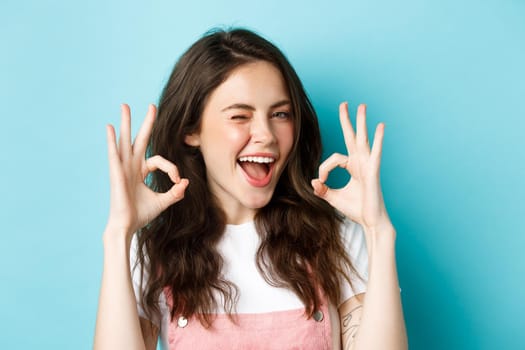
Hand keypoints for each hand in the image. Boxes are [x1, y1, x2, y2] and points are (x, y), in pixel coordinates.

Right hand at [105, 104, 188, 236]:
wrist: (128, 226)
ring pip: (125, 141)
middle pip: (140, 139)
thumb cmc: (141, 215)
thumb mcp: (163, 201)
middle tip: (152, 106)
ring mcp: (123, 168)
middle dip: (146, 123)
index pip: (159, 160)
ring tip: (125, 106)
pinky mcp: (116, 173)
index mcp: (141, 171)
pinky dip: (111, 141)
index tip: (178, 181)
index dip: (172, 168)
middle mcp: (131, 166)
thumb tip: (186, 183)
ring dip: (126, 123)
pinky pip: (114, 154)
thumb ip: (175, 192)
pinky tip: (109, 127)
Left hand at [311, 103, 391, 232]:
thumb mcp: (333, 197)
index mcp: (352, 166)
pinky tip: (380, 126)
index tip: (321, 182)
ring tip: (361, 106)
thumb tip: (312, 181)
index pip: (334, 158)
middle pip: (352, 137)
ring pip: (363, 139)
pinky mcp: (373, 172)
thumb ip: (322, 189)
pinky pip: (375, 152)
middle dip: (347, 120)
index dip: (324, 168)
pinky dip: (378, 139)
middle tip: (344, 104)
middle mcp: (360, 162)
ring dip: (361, 122)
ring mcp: (368, 165)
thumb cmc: (356, 209)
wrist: (370, 221)